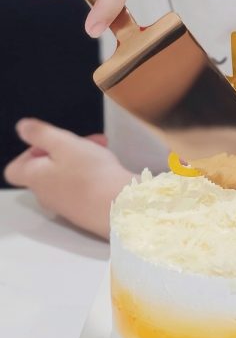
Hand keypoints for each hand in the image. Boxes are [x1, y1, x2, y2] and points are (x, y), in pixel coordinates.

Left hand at [4, 118, 133, 238]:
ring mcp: (64, 204)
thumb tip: (22, 128)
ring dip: (80, 158)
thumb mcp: (64, 143)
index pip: (15, 169)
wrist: (117, 205)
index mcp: (35, 178)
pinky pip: (80, 186)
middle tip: (82, 141)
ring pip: (65, 174)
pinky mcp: (82, 209)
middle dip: (64, 149)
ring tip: (99, 150)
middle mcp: (45, 194)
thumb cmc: (91, 176)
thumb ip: (41, 133)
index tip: (49, 142)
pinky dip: (90, 174)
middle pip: (44, 168)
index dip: (29, 151)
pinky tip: (106, 168)